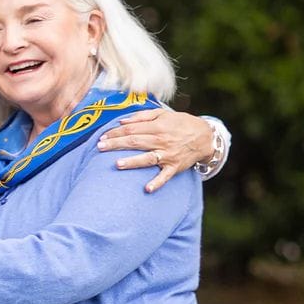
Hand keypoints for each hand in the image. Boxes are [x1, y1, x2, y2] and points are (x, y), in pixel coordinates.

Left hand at [97, 110, 213, 192]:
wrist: (204, 137)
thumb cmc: (180, 124)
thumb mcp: (163, 114)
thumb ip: (142, 116)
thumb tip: (122, 120)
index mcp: (157, 127)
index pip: (132, 129)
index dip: (115, 132)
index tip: (101, 137)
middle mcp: (161, 140)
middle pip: (135, 142)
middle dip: (116, 144)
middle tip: (99, 148)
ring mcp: (167, 155)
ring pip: (147, 158)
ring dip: (132, 162)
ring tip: (117, 164)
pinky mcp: (174, 167)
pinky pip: (164, 176)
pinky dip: (157, 183)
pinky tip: (147, 189)